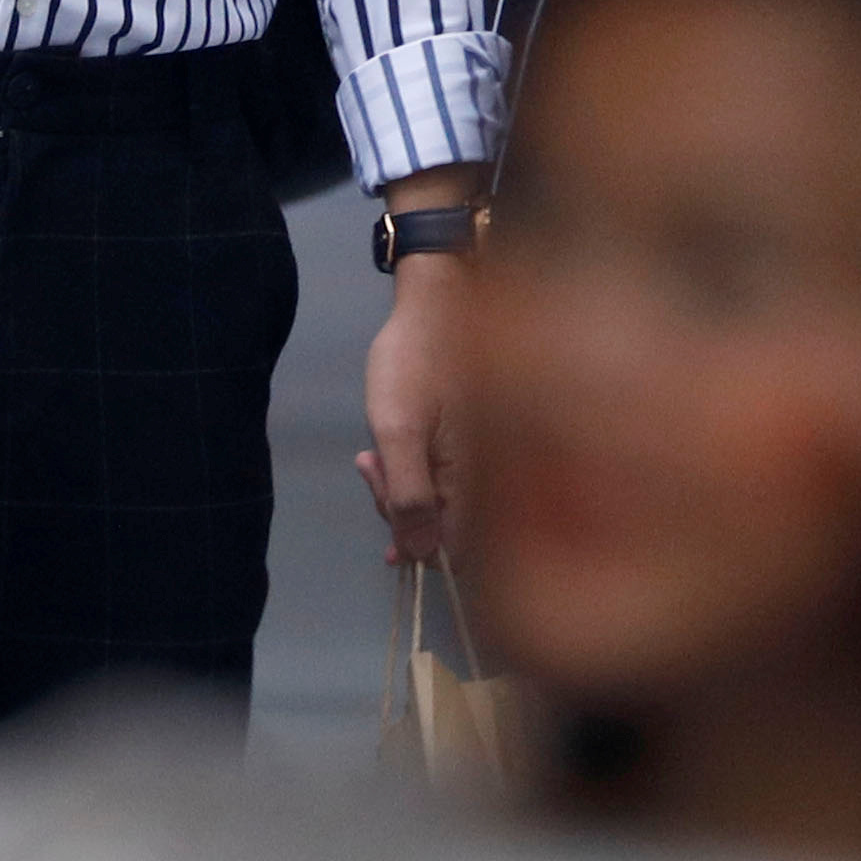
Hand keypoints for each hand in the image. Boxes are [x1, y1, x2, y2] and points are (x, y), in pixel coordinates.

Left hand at [356, 248, 467, 563]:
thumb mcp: (399, 430)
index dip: (415, 545)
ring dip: (400, 489)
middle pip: (445, 531)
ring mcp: (483, 462)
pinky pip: (444, 479)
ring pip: (440, 505)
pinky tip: (385, 452)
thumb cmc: (416, 362)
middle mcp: (491, 479)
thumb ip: (409, 495)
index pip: (455, 553)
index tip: (384, 512)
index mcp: (479, 481)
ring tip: (370, 456)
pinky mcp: (473, 447)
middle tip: (369, 467)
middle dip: (399, 509)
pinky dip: (413, 472)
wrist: (438, 304)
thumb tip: (418, 556)